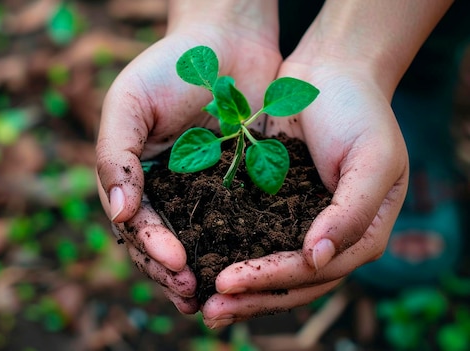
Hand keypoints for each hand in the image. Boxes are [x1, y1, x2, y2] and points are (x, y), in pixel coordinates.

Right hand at [96, 2, 282, 314]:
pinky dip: (237, 251)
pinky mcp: (240, 187)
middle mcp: (166, 192)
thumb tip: (118, 215)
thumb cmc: (170, 66)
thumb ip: (116, 155)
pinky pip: (237, 225)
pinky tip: (248, 269)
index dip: (151, 247)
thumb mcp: (129, 103)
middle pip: (162, 245)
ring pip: (198, 245)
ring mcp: (202, 193)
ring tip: (215, 298)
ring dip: (202, 273)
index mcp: (135, 177)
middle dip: (172, 273)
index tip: (175, 262)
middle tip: (191, 292)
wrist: (227, 39)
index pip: (135, 224)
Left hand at [200, 58, 409, 327]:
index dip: (273, 281)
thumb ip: (352, 213)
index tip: (228, 283)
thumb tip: (318, 261)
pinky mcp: (272, 205)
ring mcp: (299, 223)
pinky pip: (250, 236)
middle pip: (289, 283)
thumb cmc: (359, 111)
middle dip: (249, 298)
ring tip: (198, 300)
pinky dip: (228, 252)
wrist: (331, 71)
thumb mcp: (372, 158)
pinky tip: (199, 261)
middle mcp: (329, 238)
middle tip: (207, 312)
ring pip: (268, 267)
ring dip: (237, 288)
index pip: (314, 272)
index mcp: (359, 235)